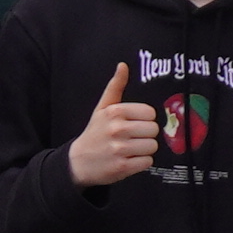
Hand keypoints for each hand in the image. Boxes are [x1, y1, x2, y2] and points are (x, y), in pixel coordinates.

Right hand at [66, 60, 158, 188]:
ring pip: (152, 146)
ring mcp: (119, 149)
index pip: (150, 113)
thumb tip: (123, 65)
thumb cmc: (95, 133)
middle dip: (145, 135)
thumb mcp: (102, 108)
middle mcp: (117, 129)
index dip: (144, 120)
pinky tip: (128, 160)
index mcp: (115, 112)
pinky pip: (147, 162)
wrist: (78, 162)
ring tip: (130, 149)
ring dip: (144, 150)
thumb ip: (115, 86)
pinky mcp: (122, 167)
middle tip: (131, 138)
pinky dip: (140, 163)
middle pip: (153, 130)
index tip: (133, 124)